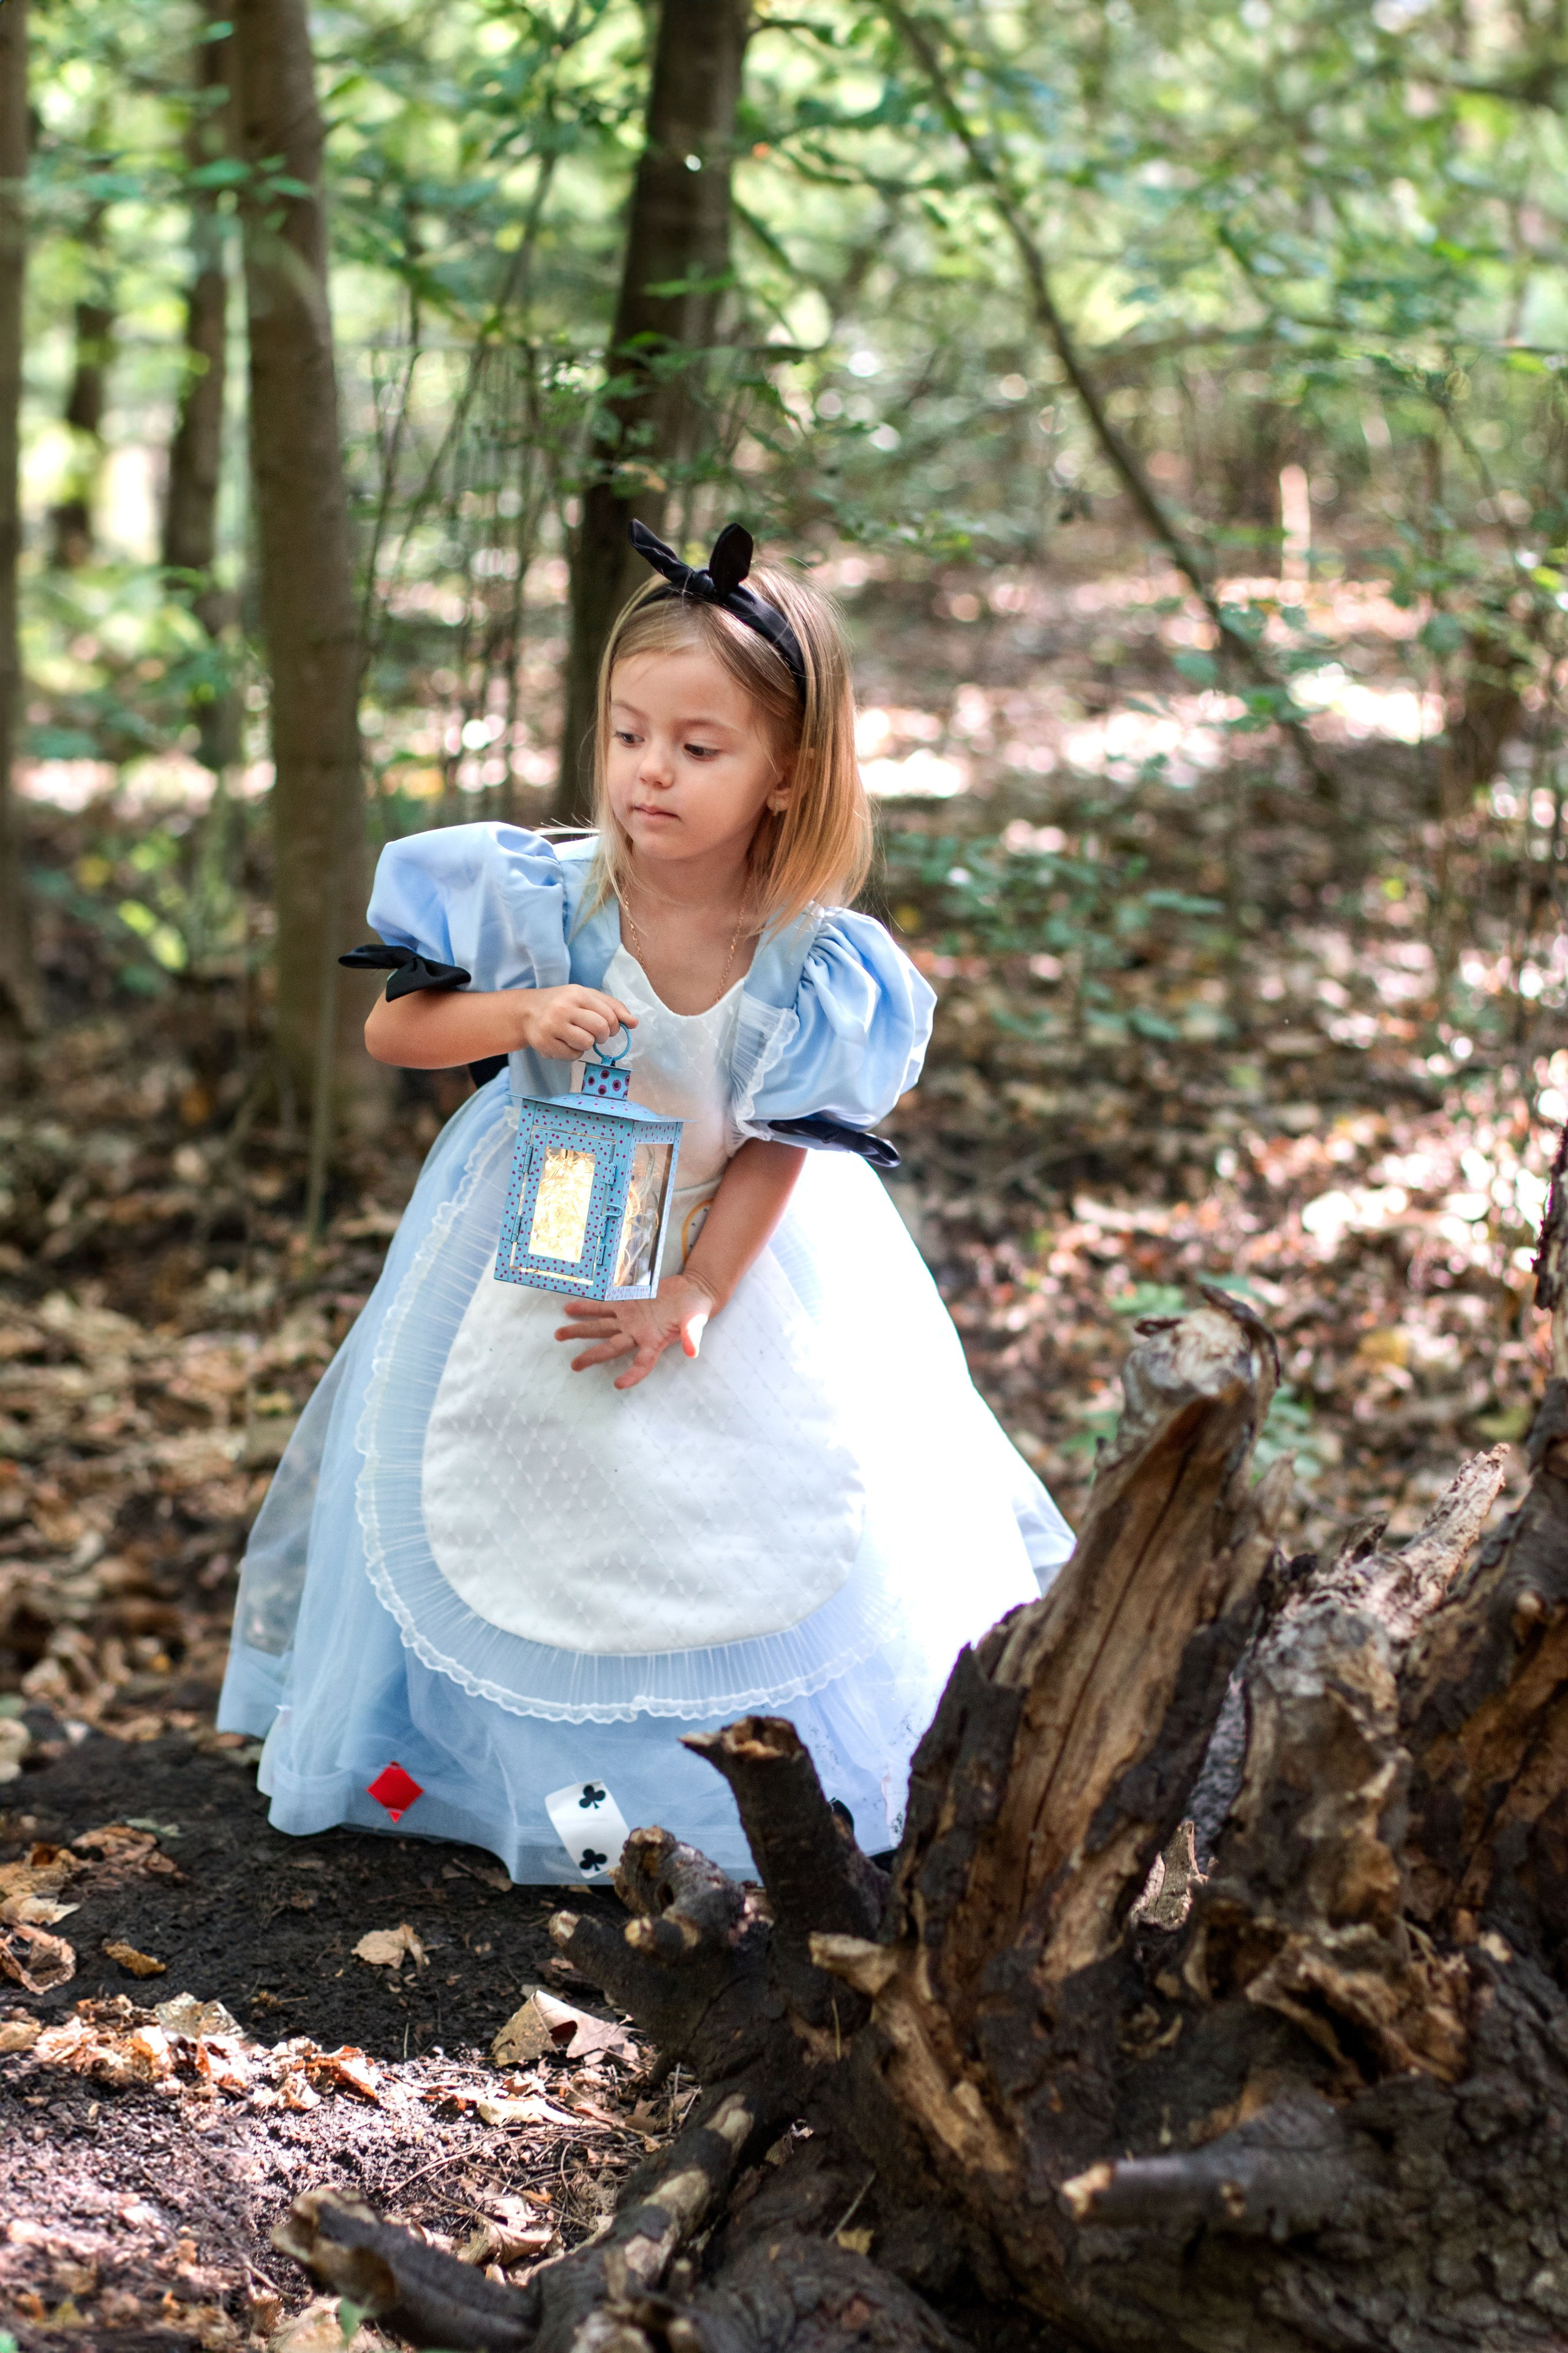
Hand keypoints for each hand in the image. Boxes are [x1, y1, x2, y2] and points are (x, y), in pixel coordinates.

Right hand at [515, 986, 636, 1060]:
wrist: (527, 1012)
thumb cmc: (563, 1003)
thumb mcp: (586, 997)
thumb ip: (612, 1007)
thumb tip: (634, 1023)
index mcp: (577, 994)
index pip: (609, 1015)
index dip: (615, 1025)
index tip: (609, 1027)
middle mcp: (563, 1008)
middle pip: (600, 1029)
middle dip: (603, 1035)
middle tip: (596, 1034)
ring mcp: (552, 1026)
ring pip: (587, 1044)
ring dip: (587, 1044)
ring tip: (577, 1036)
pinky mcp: (545, 1043)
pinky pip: (572, 1055)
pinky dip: (574, 1052)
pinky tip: (565, 1042)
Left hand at [554, 1273, 720, 1390]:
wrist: (692, 1291)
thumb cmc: (696, 1310)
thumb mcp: (697, 1322)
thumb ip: (693, 1336)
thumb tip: (692, 1352)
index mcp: (653, 1343)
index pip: (642, 1364)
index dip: (632, 1375)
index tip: (618, 1384)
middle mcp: (637, 1334)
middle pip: (610, 1347)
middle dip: (591, 1355)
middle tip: (574, 1366)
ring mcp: (630, 1318)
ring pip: (601, 1325)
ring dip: (581, 1328)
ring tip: (560, 1334)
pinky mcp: (628, 1302)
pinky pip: (604, 1305)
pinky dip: (588, 1306)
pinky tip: (570, 1307)